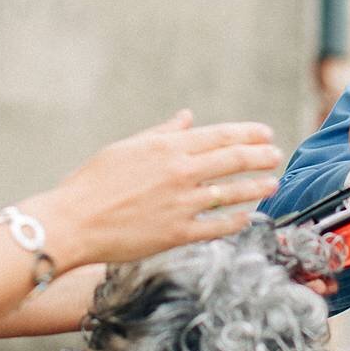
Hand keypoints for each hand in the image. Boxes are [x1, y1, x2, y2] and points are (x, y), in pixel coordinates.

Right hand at [36, 111, 282, 268]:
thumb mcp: (126, 148)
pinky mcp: (177, 233)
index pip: (220, 135)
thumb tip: (186, 117)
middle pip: (234, 160)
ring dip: (257, 187)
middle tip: (276, 156)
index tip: (265, 133)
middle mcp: (180, 172)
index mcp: (167, 147)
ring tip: (272, 184)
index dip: (248, 133)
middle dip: (261, 156)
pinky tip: (247, 217)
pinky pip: (217, 226)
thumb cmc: (92, 183)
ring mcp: (181, 203)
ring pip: (232, 192)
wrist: (73, 223)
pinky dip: (236, 220)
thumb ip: (161, 133)